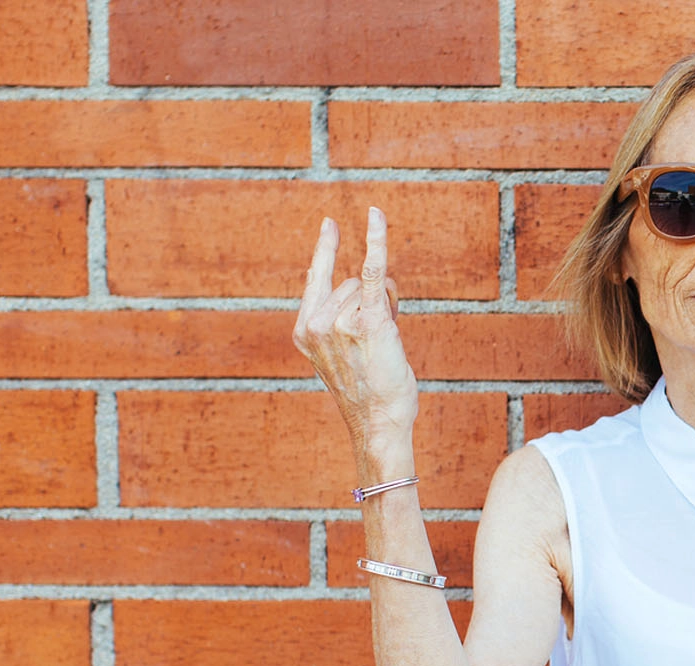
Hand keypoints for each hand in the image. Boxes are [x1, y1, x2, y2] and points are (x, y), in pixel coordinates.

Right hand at [291, 206, 418, 445]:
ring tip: (387, 341)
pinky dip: (375, 240)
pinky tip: (375, 215)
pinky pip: (372, 270)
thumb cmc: (368, 393)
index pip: (315, 279)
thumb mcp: (341, 356)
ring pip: (372, 286)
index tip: (330, 223)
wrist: (379, 421)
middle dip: (375, 300)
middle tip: (381, 339)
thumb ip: (341, 322)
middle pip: (353, 283)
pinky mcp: (368, 319)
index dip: (326, 249)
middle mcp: (317, 322)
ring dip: (389, 304)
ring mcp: (339, 320)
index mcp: (304, 330)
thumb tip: (369, 282)